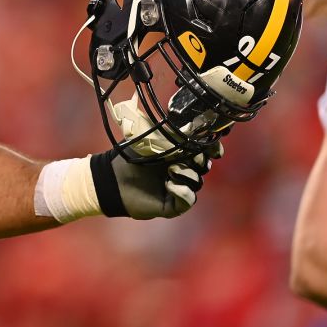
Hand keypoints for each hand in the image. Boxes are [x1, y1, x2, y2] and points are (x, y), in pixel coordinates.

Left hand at [100, 96, 222, 218]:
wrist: (113, 177)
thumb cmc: (131, 156)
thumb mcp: (152, 138)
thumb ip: (172, 130)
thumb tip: (193, 122)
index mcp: (180, 153)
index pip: (206, 151)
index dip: (213, 148)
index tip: (213, 147)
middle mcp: (182, 170)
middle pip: (204, 166)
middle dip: (199, 160)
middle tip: (187, 157)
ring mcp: (179, 187)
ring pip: (197, 182)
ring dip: (187, 174)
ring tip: (170, 170)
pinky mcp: (173, 204)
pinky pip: (189, 199)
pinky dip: (182, 191)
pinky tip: (169, 184)